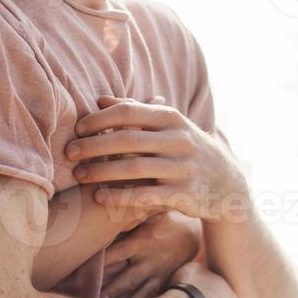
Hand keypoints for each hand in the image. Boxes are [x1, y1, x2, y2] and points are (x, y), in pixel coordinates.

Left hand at [68, 95, 248, 221]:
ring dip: (102, 172)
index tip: (77, 129)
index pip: (129, 112)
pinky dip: (120, 196)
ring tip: (79, 176)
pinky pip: (146, 196)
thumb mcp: (169, 126)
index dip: (99, 120)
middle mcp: (179, 140)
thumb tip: (101, 99)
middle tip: (69, 152)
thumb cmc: (186, 149)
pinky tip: (100, 198)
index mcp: (171, 118)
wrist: (228, 183)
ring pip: (135, 168)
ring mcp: (183, 167)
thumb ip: (136, 112)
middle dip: (94, 146)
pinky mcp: (185, 194)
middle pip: (128, 139)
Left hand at [100, 212, 202, 297]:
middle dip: (111, 289)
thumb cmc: (164, 218)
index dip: (100, 261)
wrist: (193, 234)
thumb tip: (108, 202)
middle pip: (126, 278)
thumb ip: (131, 213)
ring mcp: (157, 273)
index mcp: (141, 241)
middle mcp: (149, 260)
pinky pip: (151, 297)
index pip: (116, 253)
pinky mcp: (164, 282)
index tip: (81, 267)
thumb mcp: (150, 211)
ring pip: (138, 291)